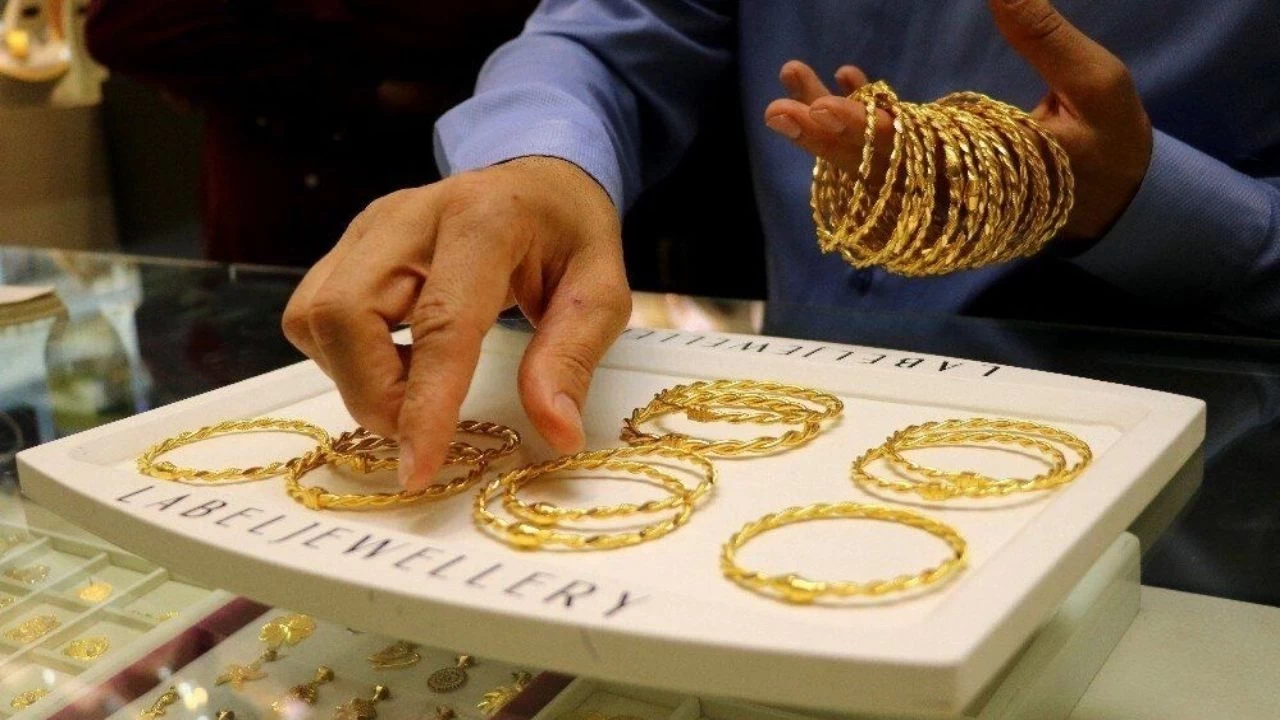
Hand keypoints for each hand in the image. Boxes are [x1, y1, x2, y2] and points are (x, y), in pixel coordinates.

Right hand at [282, 157, 630, 489]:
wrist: (537, 179)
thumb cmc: (569, 237)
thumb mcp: (602, 293)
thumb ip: (572, 359)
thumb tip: (556, 433)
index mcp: (485, 221)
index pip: (440, 322)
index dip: (425, 403)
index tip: (418, 468)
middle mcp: (410, 215)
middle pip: (345, 315)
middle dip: (374, 395)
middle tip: (425, 428)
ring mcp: (368, 227)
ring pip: (316, 318)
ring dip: (358, 377)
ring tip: (421, 383)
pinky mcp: (346, 245)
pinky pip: (314, 316)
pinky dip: (347, 358)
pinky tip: (400, 359)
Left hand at [764, 0, 1152, 240]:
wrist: (1117, 200)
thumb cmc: (1110, 139)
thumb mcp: (1095, 84)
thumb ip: (1044, 38)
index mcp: (991, 176)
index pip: (916, 157)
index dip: (867, 132)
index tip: (825, 108)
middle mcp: (955, 197)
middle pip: (876, 175)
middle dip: (826, 140)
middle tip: (781, 109)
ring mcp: (940, 201)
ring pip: (869, 178)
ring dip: (826, 139)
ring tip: (790, 93)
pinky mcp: (935, 193)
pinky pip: (883, 174)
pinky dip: (855, 136)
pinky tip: (837, 91)